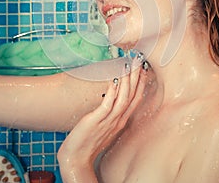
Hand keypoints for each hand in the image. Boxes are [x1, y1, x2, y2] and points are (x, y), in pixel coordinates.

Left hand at [57, 58, 147, 181]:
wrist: (77, 158)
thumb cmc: (89, 140)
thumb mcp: (105, 125)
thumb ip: (111, 112)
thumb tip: (112, 96)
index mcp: (121, 120)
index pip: (135, 99)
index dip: (140, 83)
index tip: (142, 69)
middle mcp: (118, 120)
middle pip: (132, 96)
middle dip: (136, 77)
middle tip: (138, 60)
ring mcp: (108, 121)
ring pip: (123, 99)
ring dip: (127, 81)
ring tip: (127, 65)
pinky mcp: (96, 121)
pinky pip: (107, 105)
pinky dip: (112, 92)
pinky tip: (114, 81)